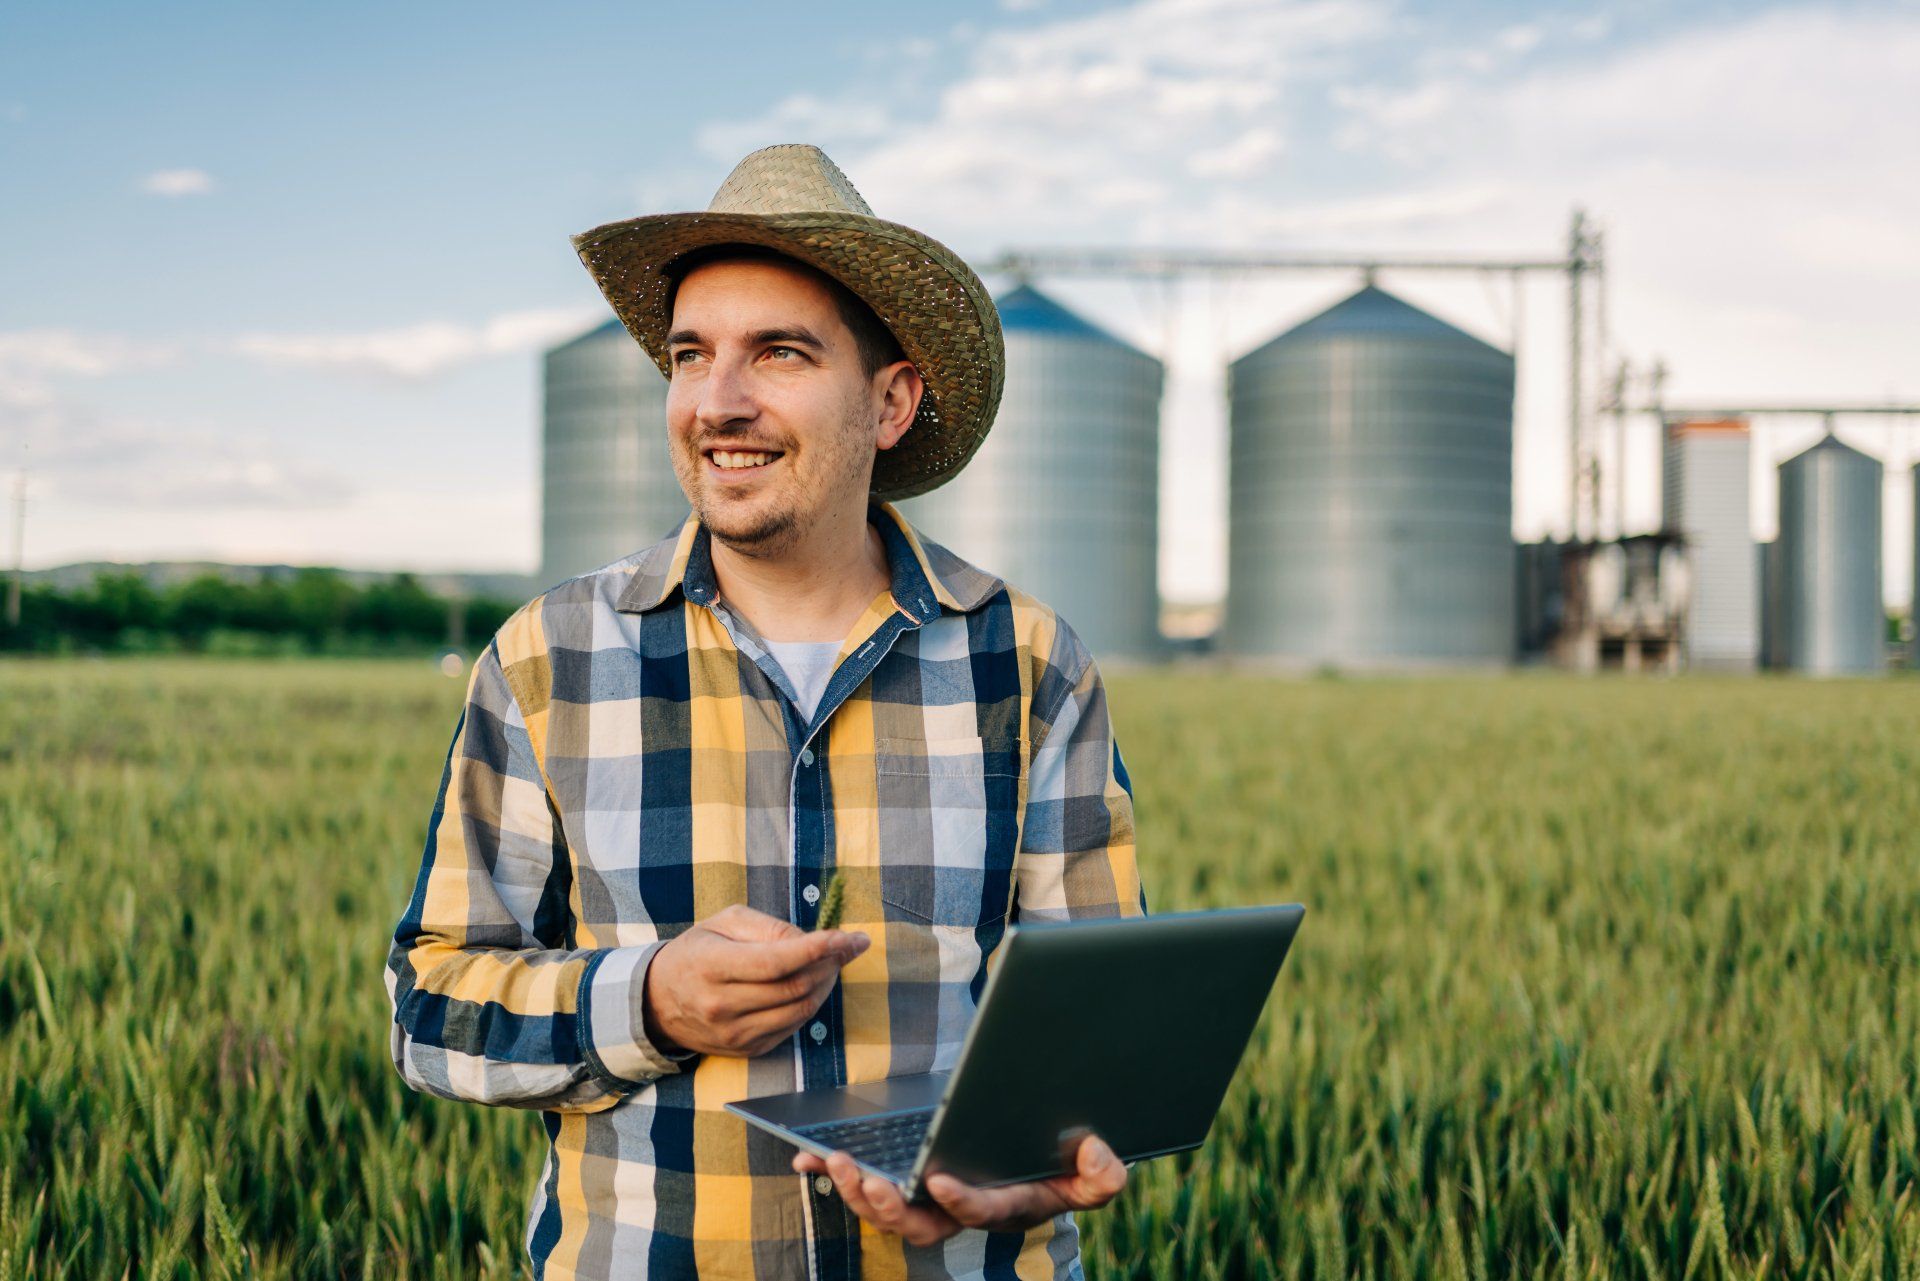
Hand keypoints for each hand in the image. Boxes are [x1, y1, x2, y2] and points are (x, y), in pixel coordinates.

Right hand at [643, 904, 868, 1058]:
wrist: (659, 1001)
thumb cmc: (697, 952)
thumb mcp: (724, 923)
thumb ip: (768, 927)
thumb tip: (812, 941)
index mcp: (711, 967)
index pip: (775, 963)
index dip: (817, 949)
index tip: (849, 937)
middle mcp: (721, 1006)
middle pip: (794, 988)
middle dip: (830, 964)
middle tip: (847, 945)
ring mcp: (735, 1034)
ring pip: (800, 1011)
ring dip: (826, 985)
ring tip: (833, 962)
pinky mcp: (748, 1050)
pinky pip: (793, 1027)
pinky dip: (810, 1003)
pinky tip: (812, 984)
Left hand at [790, 1133, 1127, 1246]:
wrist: (1038, 1158)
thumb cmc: (1064, 1167)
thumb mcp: (1094, 1172)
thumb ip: (1102, 1174)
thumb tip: (1096, 1155)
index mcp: (1000, 1206)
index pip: (978, 1211)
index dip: (960, 1201)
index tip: (940, 1181)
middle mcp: (956, 1210)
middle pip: (914, 1223)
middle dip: (886, 1205)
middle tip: (864, 1177)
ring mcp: (924, 1200)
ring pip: (883, 1208)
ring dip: (854, 1189)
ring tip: (833, 1160)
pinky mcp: (901, 1180)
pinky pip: (863, 1183)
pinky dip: (832, 1173)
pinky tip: (807, 1156)